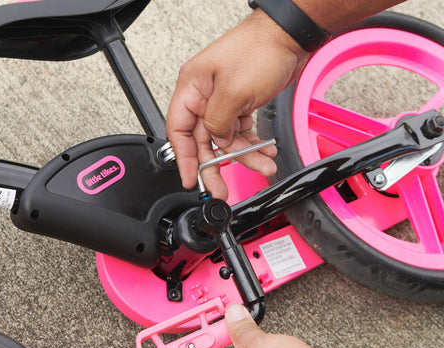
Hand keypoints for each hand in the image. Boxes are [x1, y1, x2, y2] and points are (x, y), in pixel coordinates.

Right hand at [166, 10, 307, 199]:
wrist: (291, 37)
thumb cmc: (260, 50)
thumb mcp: (233, 92)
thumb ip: (217, 123)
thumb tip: (216, 142)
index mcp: (192, 89)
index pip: (178, 130)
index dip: (184, 159)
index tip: (190, 180)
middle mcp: (205, 97)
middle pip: (203, 141)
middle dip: (215, 166)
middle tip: (220, 188)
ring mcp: (224, 101)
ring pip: (227, 140)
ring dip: (244, 155)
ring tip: (262, 164)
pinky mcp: (241, 104)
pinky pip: (242, 132)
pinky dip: (253, 143)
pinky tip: (264, 150)